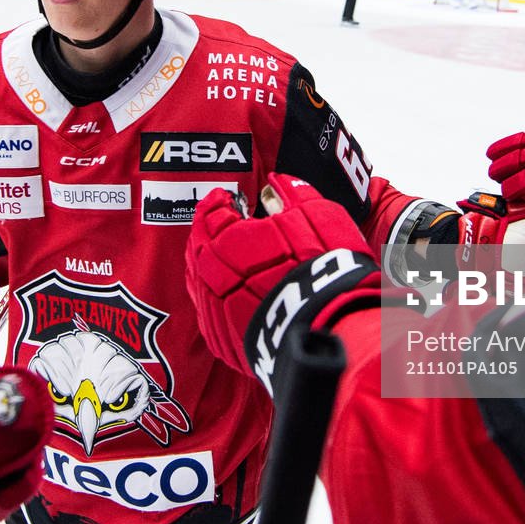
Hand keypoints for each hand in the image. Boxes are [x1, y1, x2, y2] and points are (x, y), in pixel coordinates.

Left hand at [185, 173, 382, 394]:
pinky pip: (209, 312)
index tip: (227, 199)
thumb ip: (292, 192)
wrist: (327, 330)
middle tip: (222, 223)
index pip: (210, 213)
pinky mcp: (223, 340)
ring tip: (227, 256)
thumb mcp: (316, 215)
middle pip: (198, 246)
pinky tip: (231, 292)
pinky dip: (216, 297)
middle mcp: (210, 276)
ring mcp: (213, 311)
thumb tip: (277, 183)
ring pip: (199, 281)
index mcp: (225, 241)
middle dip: (208, 231)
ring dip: (209, 265)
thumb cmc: (322, 270)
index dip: (219, 202)